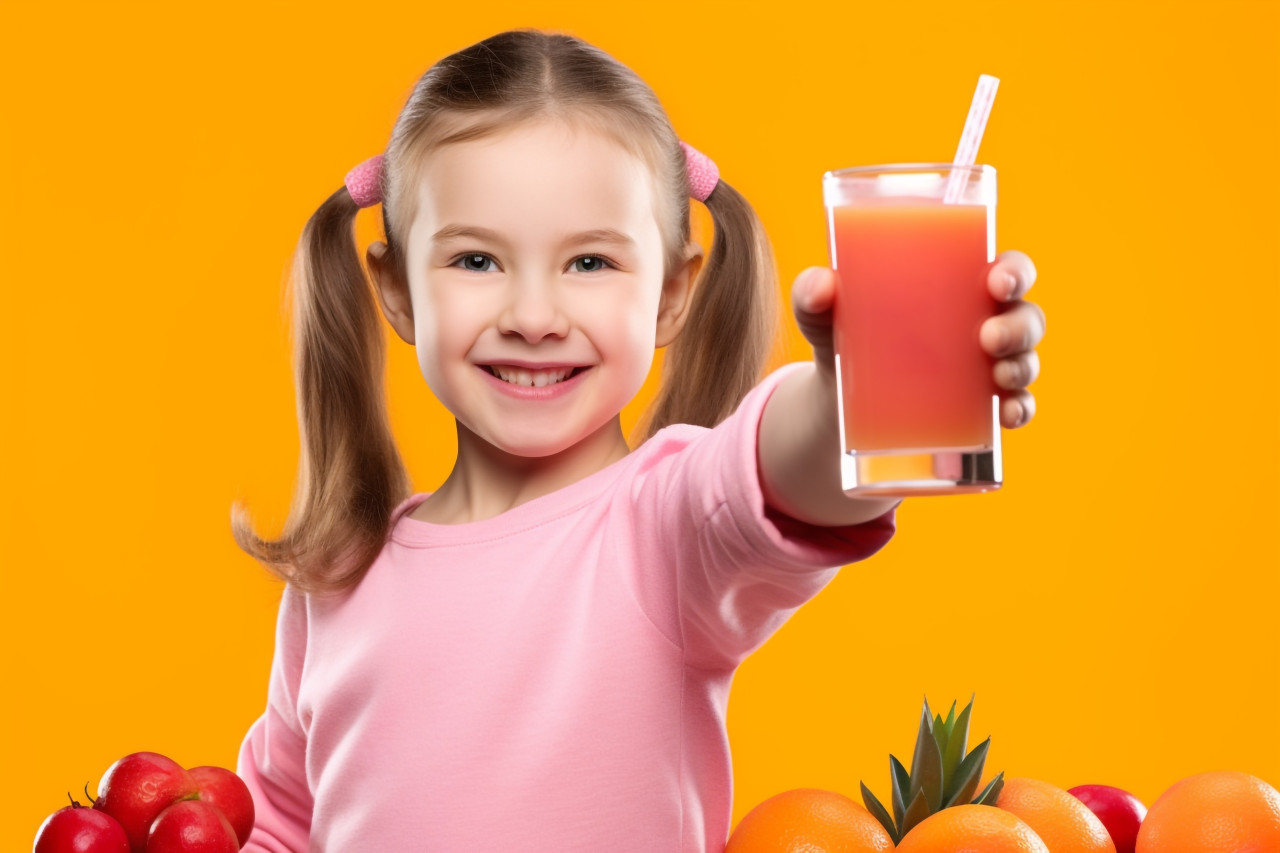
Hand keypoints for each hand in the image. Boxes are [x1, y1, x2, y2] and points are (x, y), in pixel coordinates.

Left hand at [791, 249, 1044, 428]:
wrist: (837, 403)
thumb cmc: (844, 337)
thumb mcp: (824, 317)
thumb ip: (813, 297)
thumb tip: (819, 286)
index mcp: (959, 284)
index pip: (1005, 268)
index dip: (1014, 271)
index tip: (997, 280)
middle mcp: (985, 321)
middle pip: (1024, 315)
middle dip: (1018, 325)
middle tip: (988, 338)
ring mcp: (987, 366)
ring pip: (1025, 360)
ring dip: (1022, 367)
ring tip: (998, 378)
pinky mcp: (980, 408)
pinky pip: (1016, 406)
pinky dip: (1020, 409)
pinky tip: (1008, 415)